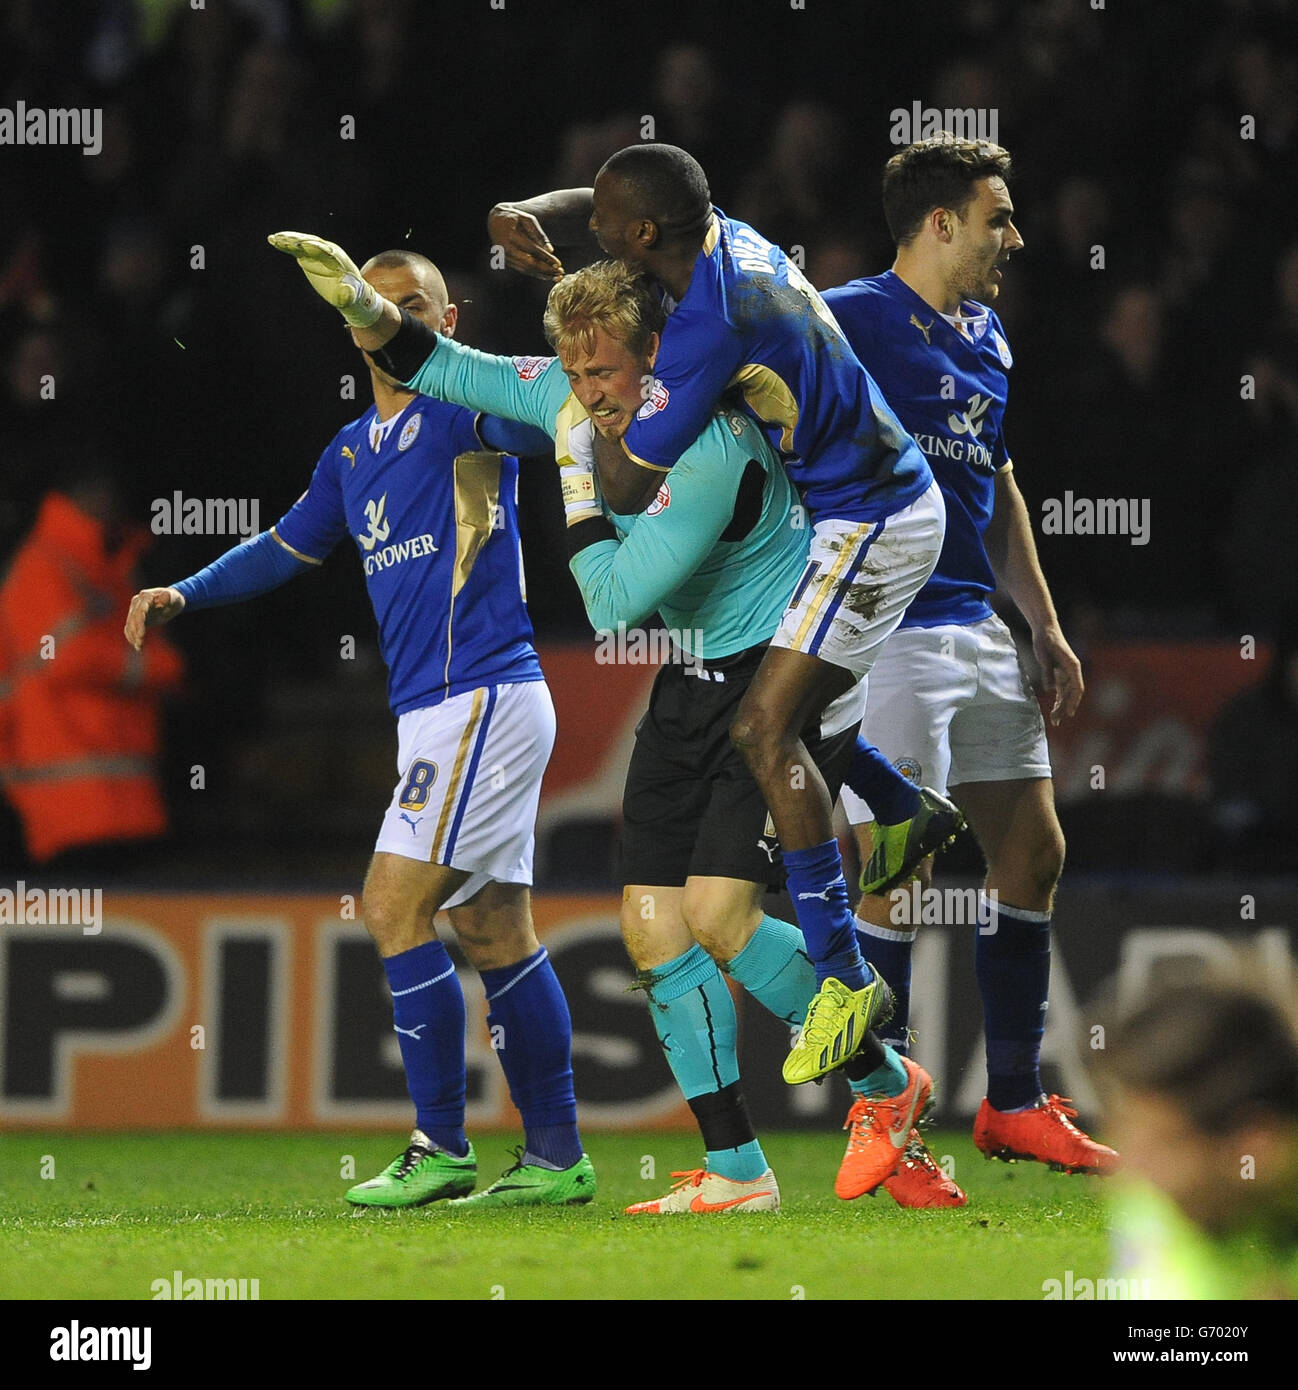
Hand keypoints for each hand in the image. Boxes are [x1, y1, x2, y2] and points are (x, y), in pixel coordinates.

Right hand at [125, 587, 184, 650]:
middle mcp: (137, 602)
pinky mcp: (136, 617)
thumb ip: (169, 597)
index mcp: (145, 596)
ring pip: (130, 624)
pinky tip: (136, 646)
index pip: (140, 610)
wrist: (172, 600)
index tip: (141, 634)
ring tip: (139, 647)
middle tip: (139, 643)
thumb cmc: (174, 598)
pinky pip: (130, 627)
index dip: (140, 622)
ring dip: (133, 636)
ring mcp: (135, 610)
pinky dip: (131, 636)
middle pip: (133, 618)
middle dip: (136, 631)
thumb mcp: (175, 598)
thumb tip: (165, 595)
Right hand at [267, 231, 385, 326]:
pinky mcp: (308, 254)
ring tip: (274, 239)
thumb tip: (347, 291)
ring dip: (289, 240)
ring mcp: (317, 250)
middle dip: (299, 241)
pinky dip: (285, 244)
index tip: (304, 245)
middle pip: (311, 243)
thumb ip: (348, 294)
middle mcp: (327, 250)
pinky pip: (296, 247)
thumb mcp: (350, 296)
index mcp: (338, 260)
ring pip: (301, 242)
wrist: (349, 287)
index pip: (326, 251)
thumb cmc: (351, 293)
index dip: (315, 248)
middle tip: (284, 240)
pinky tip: (272, 240)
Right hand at [487, 205, 564, 280]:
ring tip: (557, 277)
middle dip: (546, 270)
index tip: (559, 264)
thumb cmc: (515, 218)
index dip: (546, 258)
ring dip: (542, 275)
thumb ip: (539, 234)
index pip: (532, 250)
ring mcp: (505, 257)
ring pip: (526, 269)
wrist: (495, 220)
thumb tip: (551, 250)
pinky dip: (535, 274)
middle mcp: (506, 249)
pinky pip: (523, 270)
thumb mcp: (528, 220)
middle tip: (560, 274)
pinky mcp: (506, 262)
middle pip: (529, 263)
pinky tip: (547, 276)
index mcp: (511, 236)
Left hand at [1033, 623, 1083, 725]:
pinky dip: (1058, 698)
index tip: (1069, 713)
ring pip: (1065, 693)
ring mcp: (1066, 672)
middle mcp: (1072, 671)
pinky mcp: (1059, 672)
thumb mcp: (1044, 657)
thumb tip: (1050, 689)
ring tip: (1054, 719)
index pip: (1077, 688)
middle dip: (1064, 708)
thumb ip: (1047, 672)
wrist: (1045, 630)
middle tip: (1056, 721)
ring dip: (1061, 706)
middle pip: (1070, 694)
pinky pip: (1060, 689)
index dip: (1074, 701)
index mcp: (1072, 666)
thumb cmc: (1046, 642)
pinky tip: (1055, 708)